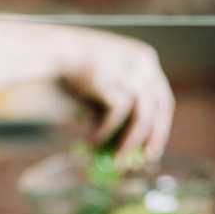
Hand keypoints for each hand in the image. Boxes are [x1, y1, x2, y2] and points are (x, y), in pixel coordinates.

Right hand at [60, 32, 173, 160]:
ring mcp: (131, 69)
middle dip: (153, 139)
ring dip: (128, 143)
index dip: (160, 128)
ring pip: (142, 118)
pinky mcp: (113, 78)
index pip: (163, 100)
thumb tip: (131, 142)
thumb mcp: (107, 84)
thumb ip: (121, 105)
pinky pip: (118, 115)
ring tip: (113, 158)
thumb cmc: (75, 71)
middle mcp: (144, 62)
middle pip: (159, 109)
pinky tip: (91, 141)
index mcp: (145, 59)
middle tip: (143, 162)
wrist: (51, 51)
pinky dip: (106, 132)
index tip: (153, 150)